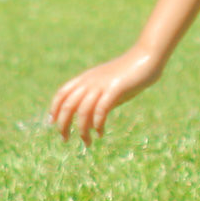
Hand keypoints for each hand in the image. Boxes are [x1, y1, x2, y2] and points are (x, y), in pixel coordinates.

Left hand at [50, 49, 164, 144]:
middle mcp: (90, 81)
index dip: (54, 109)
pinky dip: (98, 124)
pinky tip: (101, 132)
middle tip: (65, 139)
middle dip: (63, 125)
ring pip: (83, 111)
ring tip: (87, 143)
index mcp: (86, 78)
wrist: (147, 57)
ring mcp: (102, 85)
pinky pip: (101, 109)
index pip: (62, 94)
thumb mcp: (108, 87)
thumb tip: (91, 121)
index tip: (52, 123)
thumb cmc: (129, 74)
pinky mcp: (115, 89)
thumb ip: (98, 100)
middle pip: (68, 105)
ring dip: (82, 130)